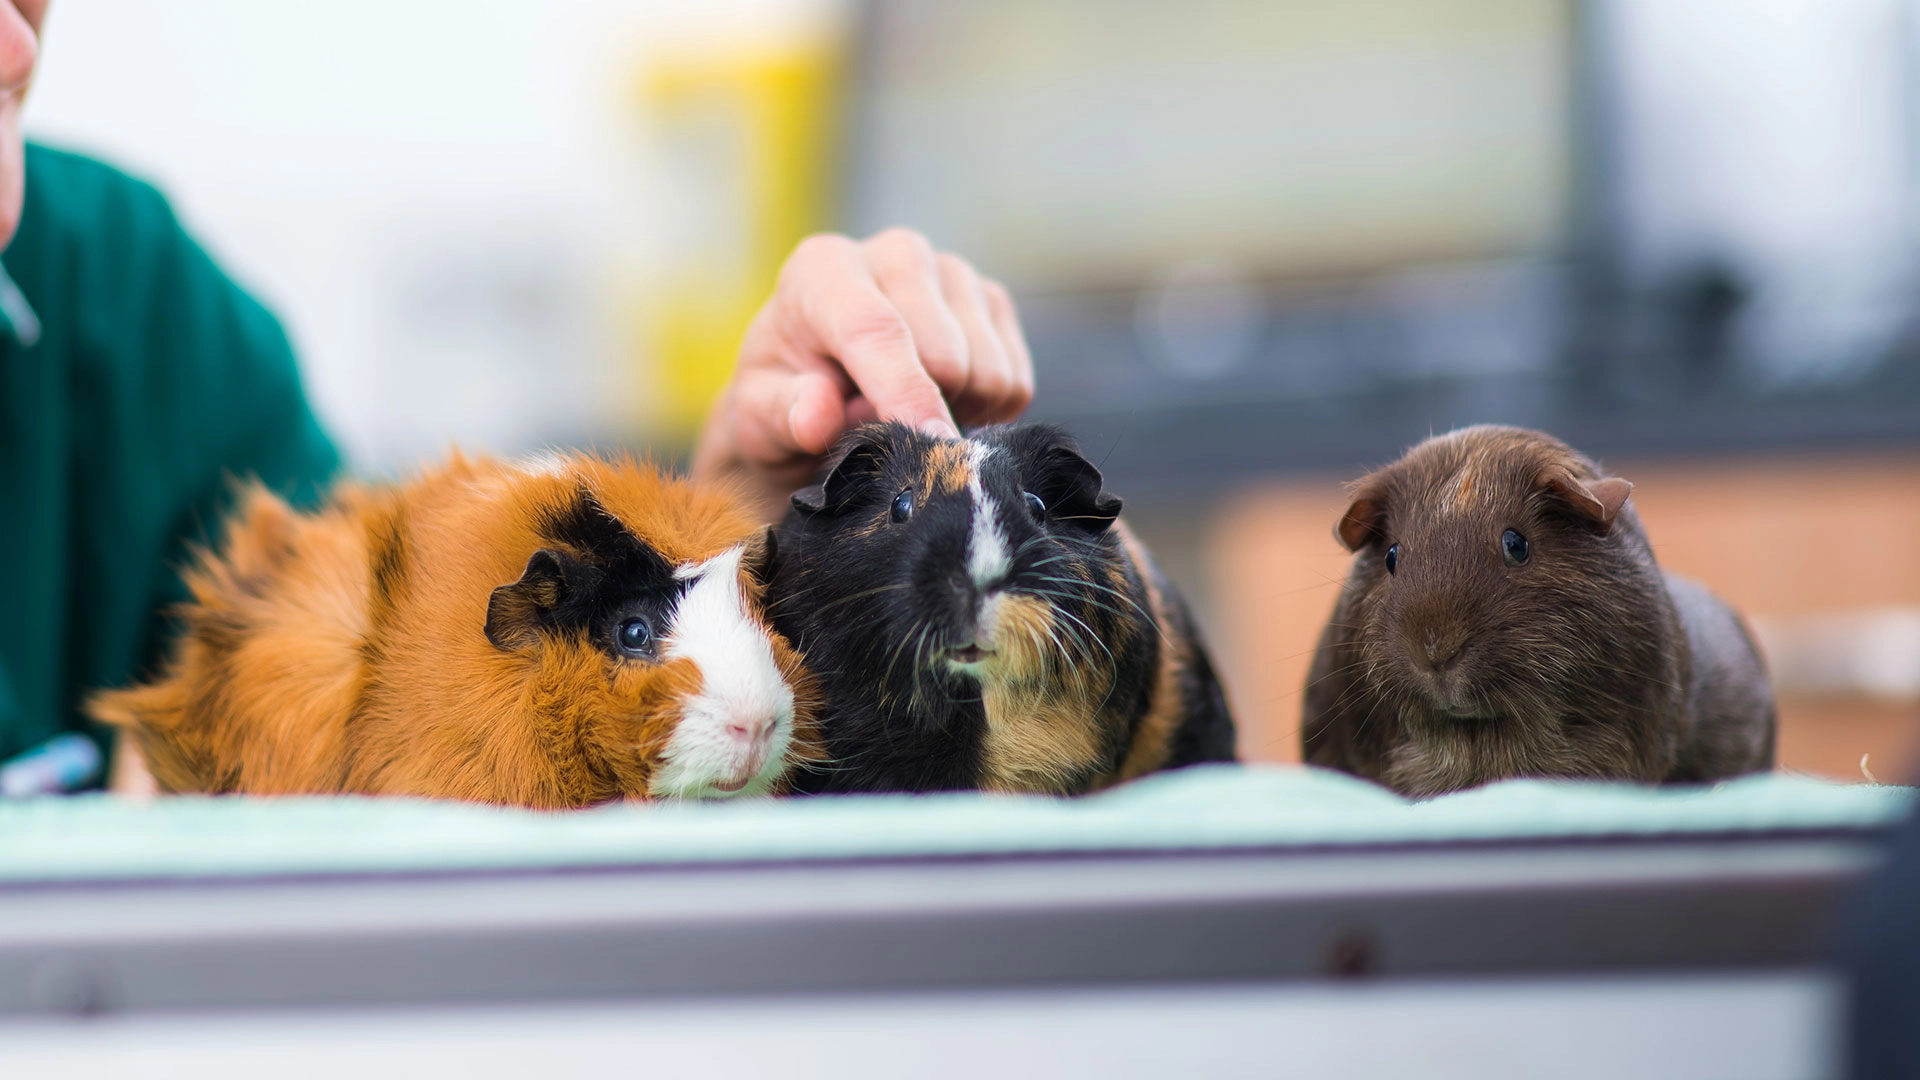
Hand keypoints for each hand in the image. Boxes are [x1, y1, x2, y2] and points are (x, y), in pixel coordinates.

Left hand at [693, 228, 1033, 519]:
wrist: (820, 388)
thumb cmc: (784, 400)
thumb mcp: (759, 418)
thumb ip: (781, 414)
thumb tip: (818, 412)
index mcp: (823, 268)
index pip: (875, 329)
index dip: (905, 392)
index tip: (929, 445)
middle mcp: (895, 253)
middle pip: (945, 356)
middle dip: (920, 413)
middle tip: (879, 430)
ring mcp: (951, 271)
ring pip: (988, 370)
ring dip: (955, 413)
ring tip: (906, 415)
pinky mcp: (992, 299)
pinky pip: (1016, 379)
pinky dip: (986, 410)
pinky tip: (943, 405)